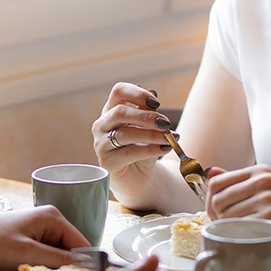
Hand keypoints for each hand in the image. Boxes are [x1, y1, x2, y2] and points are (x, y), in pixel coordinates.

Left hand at [0, 207, 89, 270]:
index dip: (85, 266)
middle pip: (69, 252)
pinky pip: (40, 260)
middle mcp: (49, 222)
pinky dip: (34, 269)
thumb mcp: (27, 253)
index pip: (82, 244)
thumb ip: (59, 260)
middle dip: (61, 270)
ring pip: (54, 259)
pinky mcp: (26, 242)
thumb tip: (87, 265)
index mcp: (53, 218)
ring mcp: (37, 232)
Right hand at [91, 82, 172, 198]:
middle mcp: (102, 125)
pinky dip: (151, 149)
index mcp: (111, 110)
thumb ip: (147, 112)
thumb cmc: (142, 148)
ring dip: (152, 134)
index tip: (156, 103)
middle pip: (120, 112)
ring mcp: (101, 144)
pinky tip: (165, 148)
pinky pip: (130, 152)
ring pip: (125, 133)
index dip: (137, 93)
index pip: (118, 91)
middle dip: (146, 116)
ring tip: (170, 137)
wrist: (140, 178)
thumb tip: (153, 93)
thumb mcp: (148, 128)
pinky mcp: (107, 163)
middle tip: (166, 122)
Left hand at [205, 164, 270, 270]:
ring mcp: (269, 197)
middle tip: (230, 229)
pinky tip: (252, 240)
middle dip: (217, 218)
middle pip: (218, 199)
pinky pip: (238, 227)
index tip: (217, 216)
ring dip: (228, 230)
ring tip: (244, 234)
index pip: (216, 182)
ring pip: (225, 215)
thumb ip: (236, 184)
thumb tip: (210, 172)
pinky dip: (239, 237)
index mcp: (260, 172)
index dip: (210, 203)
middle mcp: (265, 180)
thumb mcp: (261, 195)